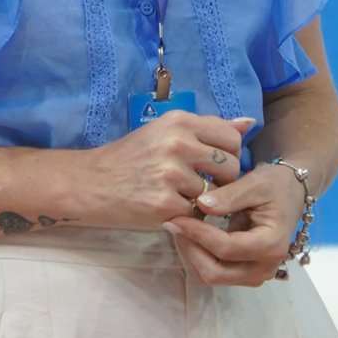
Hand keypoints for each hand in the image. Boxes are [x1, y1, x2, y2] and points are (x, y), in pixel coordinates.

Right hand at [83, 113, 249, 228]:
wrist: (89, 184)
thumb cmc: (130, 158)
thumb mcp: (165, 132)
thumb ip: (207, 128)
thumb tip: (248, 123)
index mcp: (180, 121)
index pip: (232, 138)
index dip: (231, 155)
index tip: (216, 165)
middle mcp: (178, 144)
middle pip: (231, 166)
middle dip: (223, 180)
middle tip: (202, 185)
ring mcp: (171, 174)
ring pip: (215, 193)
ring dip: (204, 200)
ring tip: (180, 196)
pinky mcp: (164, 203)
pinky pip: (196, 213)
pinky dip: (187, 215)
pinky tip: (169, 208)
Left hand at [165, 156, 307, 287]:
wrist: (290, 193)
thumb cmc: (275, 185)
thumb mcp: (256, 183)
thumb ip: (229, 195)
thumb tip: (201, 204)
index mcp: (271, 245)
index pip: (225, 248)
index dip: (197, 234)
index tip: (176, 218)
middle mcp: (264, 267)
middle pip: (214, 272)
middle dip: (189, 249)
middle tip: (174, 223)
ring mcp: (254, 275)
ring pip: (210, 277)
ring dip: (190, 254)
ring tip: (181, 227)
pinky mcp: (244, 274)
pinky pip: (213, 272)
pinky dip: (197, 256)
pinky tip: (191, 234)